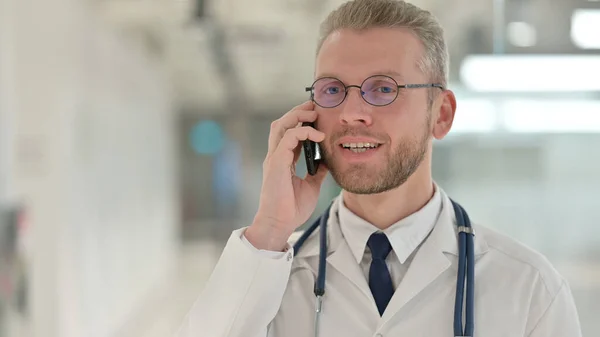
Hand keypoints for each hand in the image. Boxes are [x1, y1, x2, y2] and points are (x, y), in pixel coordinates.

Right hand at [245, 101, 328, 250]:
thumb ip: (317, 172)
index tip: (317, 115)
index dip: (301, 121)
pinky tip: (318, 135)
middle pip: (282, 123)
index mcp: (282, 160)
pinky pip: (288, 138)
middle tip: (315, 106)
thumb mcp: (311, 186)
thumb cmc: (291, 209)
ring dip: (297, 115)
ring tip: (314, 112)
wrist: (280, 224)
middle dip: (297, 111)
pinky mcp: (276, 163)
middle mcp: (275, 156)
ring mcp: (274, 158)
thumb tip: (328, 161)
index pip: (289, 133)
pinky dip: (303, 132)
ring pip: (281, 125)